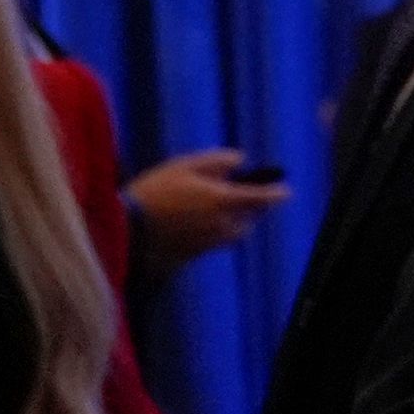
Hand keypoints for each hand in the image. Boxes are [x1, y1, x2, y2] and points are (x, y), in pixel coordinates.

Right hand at [127, 150, 286, 268]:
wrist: (127, 231)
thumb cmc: (153, 192)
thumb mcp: (183, 166)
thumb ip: (216, 161)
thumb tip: (241, 160)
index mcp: (223, 200)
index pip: (261, 198)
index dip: (275, 193)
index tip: (286, 191)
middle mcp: (223, 224)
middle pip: (249, 217)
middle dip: (250, 206)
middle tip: (244, 194)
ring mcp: (212, 242)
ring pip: (235, 231)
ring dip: (234, 219)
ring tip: (216, 206)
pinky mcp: (199, 254)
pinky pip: (217, 241)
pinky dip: (216, 230)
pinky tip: (196, 220)